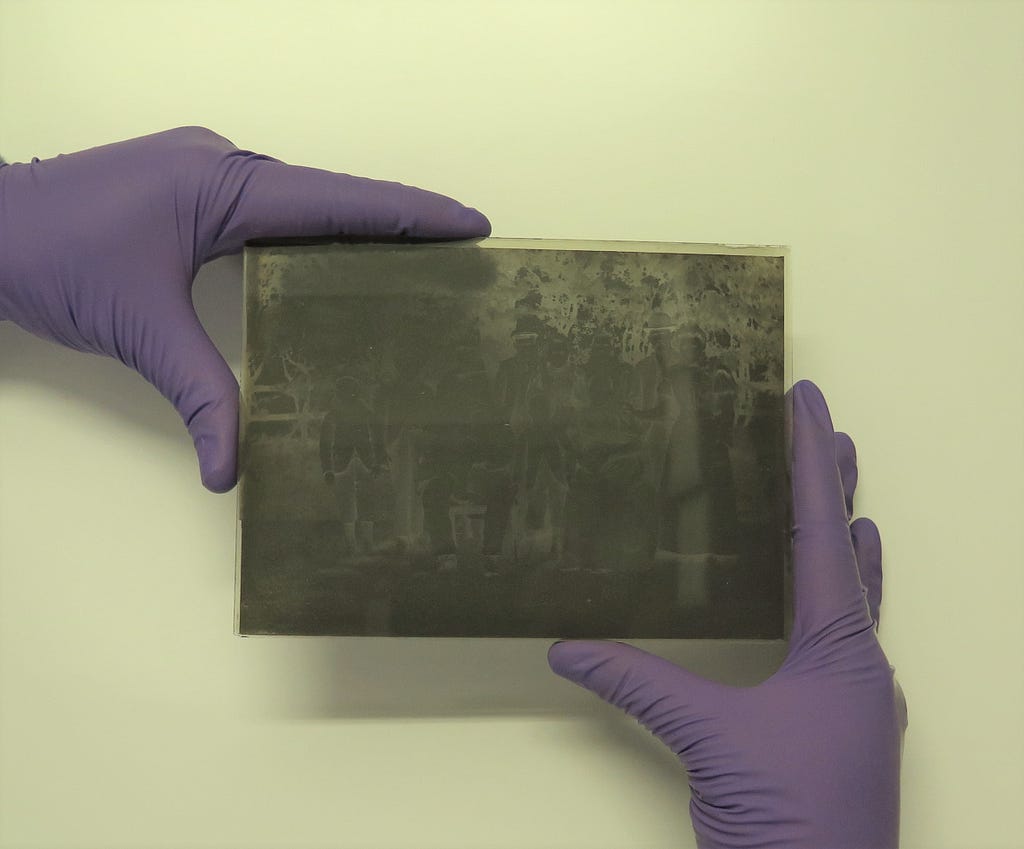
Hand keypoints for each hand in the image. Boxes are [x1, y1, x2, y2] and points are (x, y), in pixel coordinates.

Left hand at [0, 127, 488, 491]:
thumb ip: (198, 396)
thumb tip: (231, 470)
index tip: (469, 222)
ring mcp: (204, 172)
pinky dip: (315, 229)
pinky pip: (273, 205)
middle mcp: (222, 167)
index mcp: (222, 185)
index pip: (338, 200)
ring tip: (416, 253)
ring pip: (303, 198)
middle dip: (400, 216)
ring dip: (358, 221)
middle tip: (461, 245)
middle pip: (333, 193)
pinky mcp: (190, 189)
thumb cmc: (46, 254)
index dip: (410, 211)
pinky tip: (333, 259)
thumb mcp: (138, 329)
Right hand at [549, 380, 906, 848]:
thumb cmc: (792, 824)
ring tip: (844, 498)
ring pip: (853, 599)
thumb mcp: (710, 739)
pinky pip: (844, 642)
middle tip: (830, 430)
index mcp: (842, 652)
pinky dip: (837, 601)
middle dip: (837, 488)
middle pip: (850, 556)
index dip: (813, 463)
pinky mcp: (838, 729)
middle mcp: (861, 668)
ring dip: (845, 543)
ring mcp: (855, 701)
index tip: (809, 404)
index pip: (824, 535)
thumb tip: (571, 647)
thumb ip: (640, 684)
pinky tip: (825, 601)